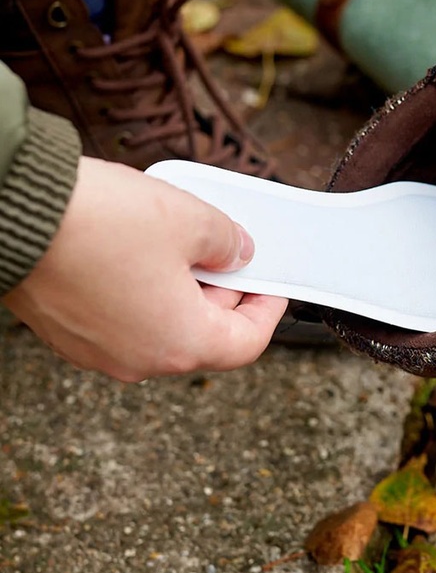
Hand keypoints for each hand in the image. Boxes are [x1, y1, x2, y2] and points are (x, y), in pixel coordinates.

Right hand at [3, 157, 286, 380]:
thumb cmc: (98, 222)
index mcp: (179, 344)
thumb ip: (229, 243)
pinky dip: (144, 292)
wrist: (8, 212)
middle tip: (230, 254)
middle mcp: (138, 360)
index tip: (272, 285)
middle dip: (224, 294)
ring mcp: (97, 350)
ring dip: (183, 291)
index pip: (246, 343)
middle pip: (204, 336)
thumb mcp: (192, 220)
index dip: (267, 310)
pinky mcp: (68, 331)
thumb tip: (238, 253)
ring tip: (183, 244)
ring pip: (162, 326)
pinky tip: (141, 252)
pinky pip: (124, 318)